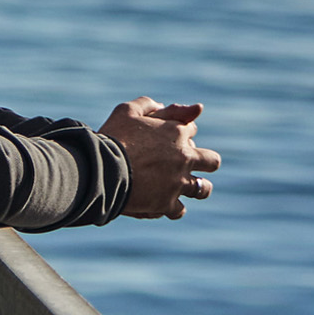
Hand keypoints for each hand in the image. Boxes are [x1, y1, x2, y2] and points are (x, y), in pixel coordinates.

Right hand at [98, 97, 221, 219]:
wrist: (102, 169)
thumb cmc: (112, 138)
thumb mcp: (125, 111)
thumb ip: (146, 104)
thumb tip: (161, 104)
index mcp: (176, 132)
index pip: (191, 129)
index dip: (181, 133)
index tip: (168, 139)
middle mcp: (184, 157)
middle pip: (211, 161)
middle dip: (205, 162)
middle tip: (187, 165)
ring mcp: (178, 182)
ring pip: (203, 189)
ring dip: (197, 188)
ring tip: (185, 189)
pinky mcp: (167, 203)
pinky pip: (179, 210)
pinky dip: (173, 209)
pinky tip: (164, 206)